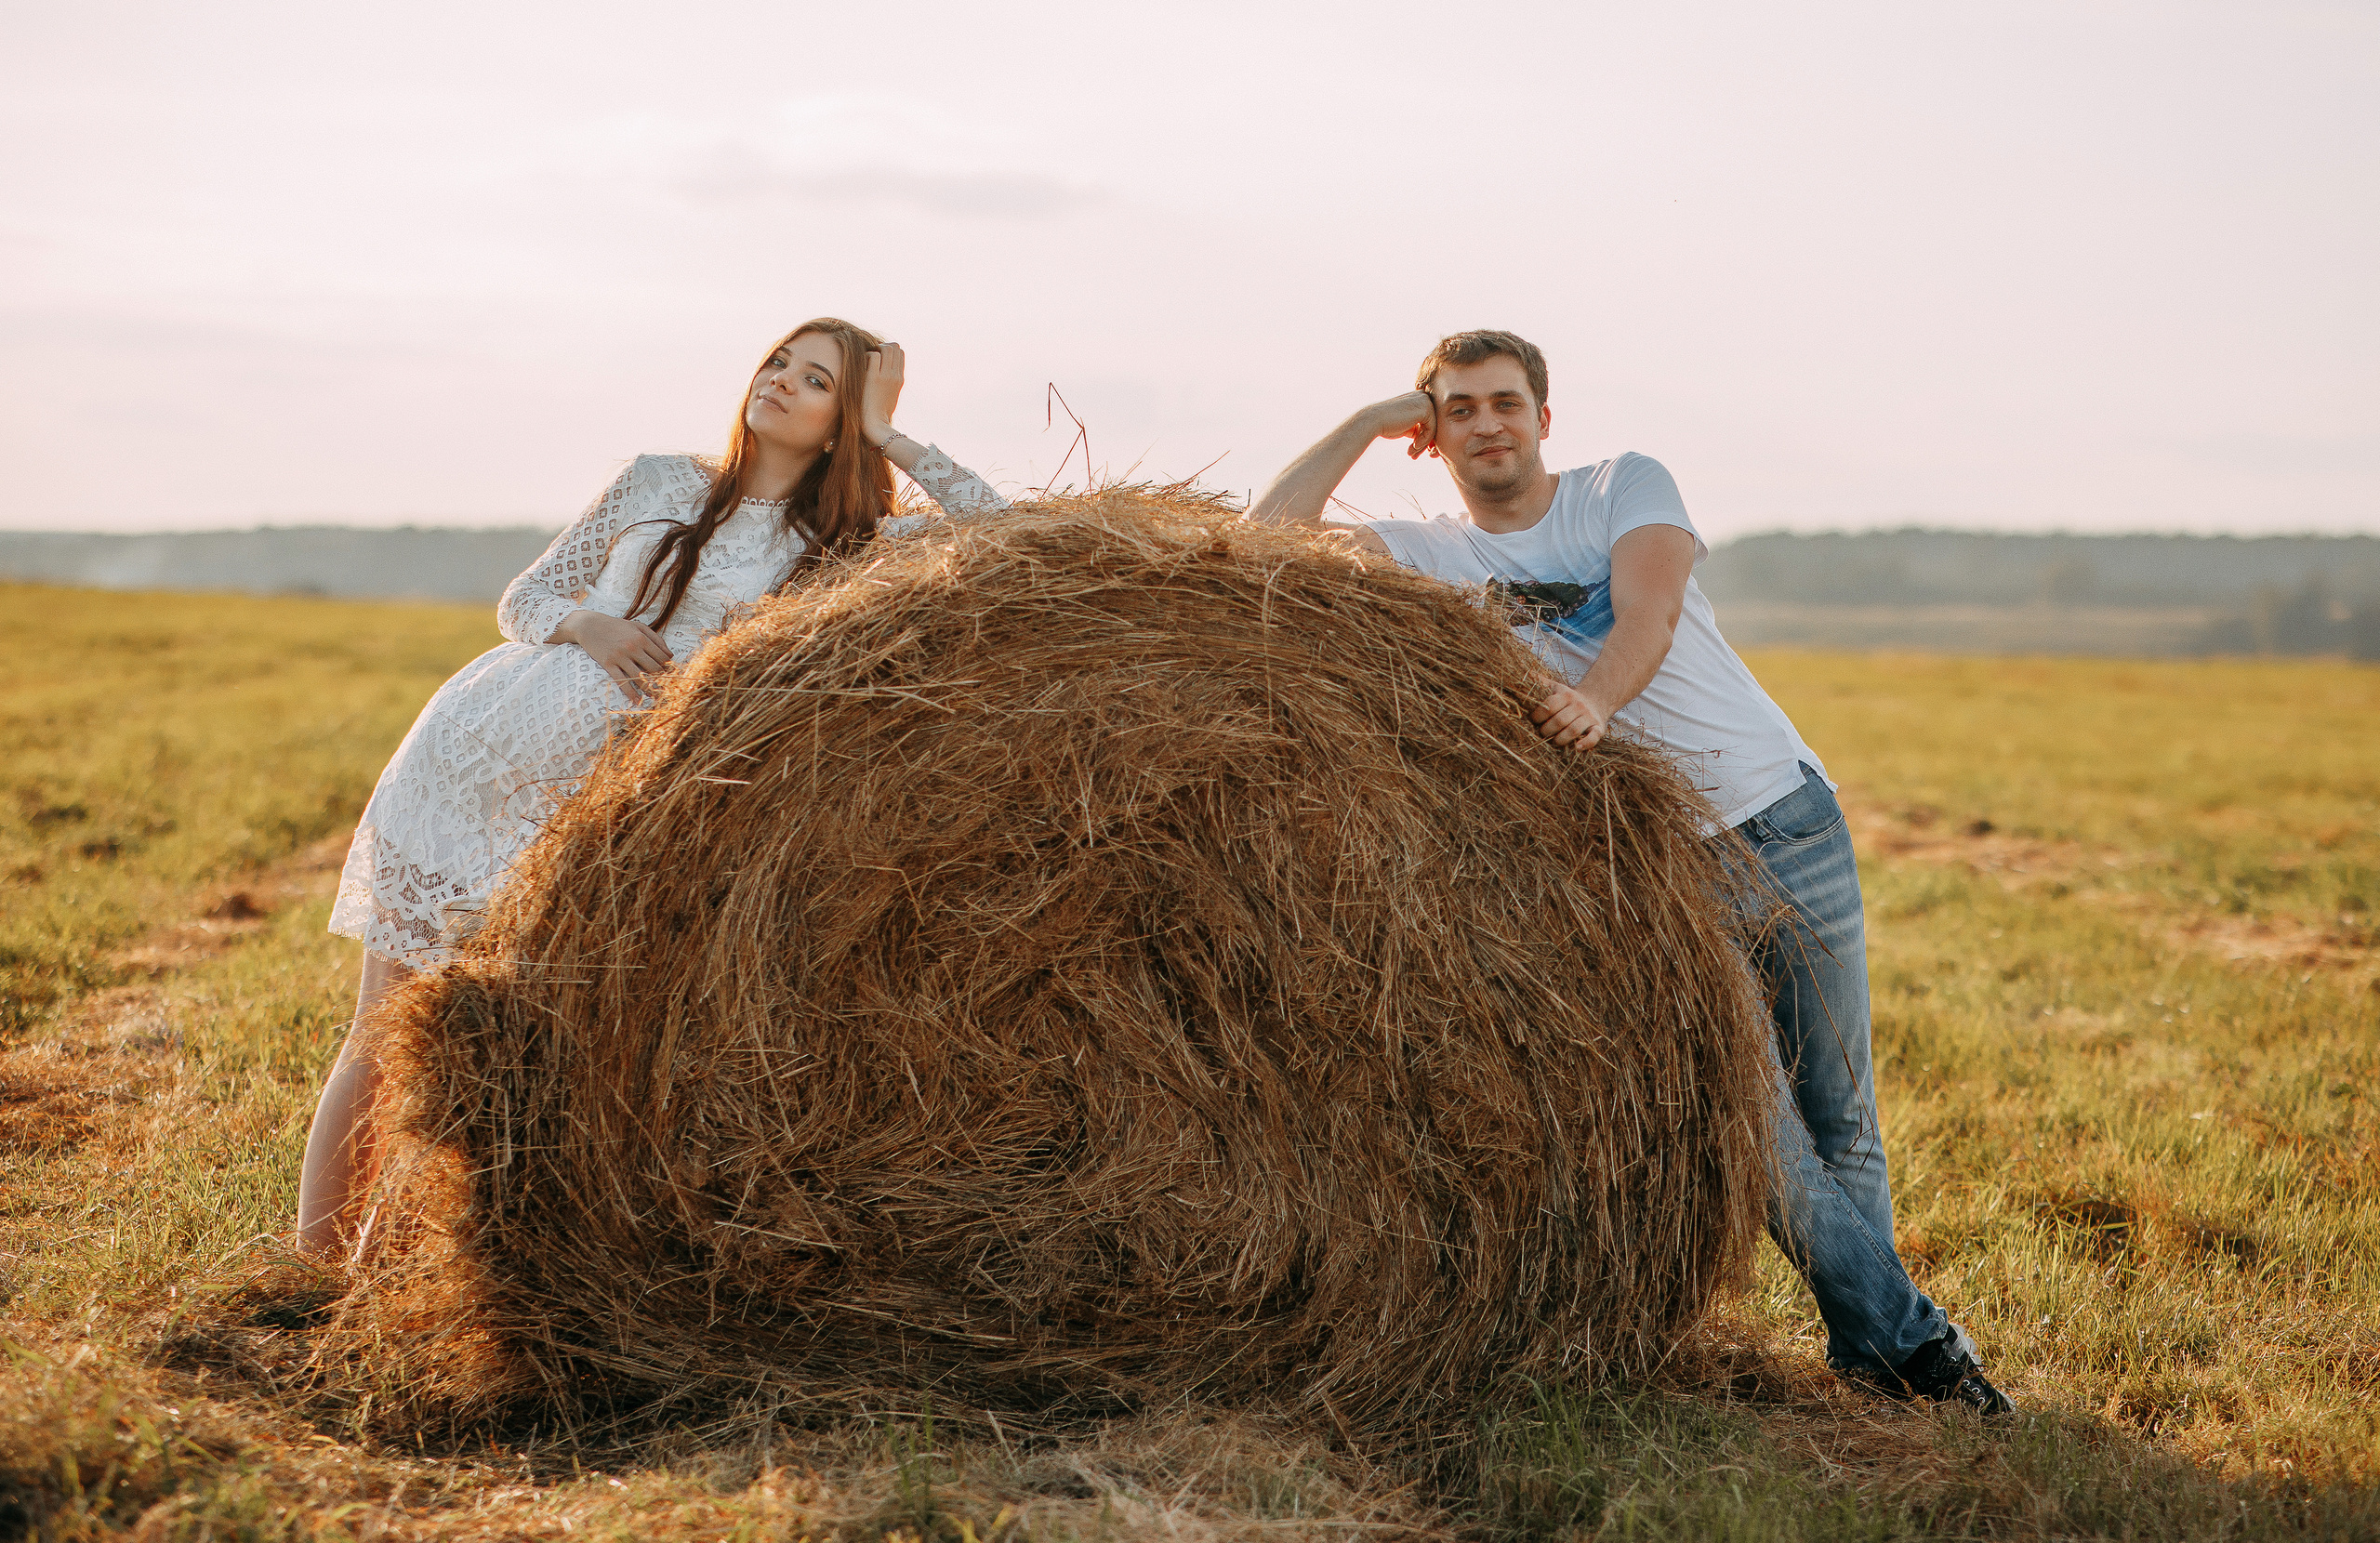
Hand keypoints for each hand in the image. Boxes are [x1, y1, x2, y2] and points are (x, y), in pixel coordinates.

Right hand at [557, 609, 672, 703]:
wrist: (589, 625)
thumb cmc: (616, 626)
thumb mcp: (638, 626)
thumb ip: (656, 639)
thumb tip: (670, 655)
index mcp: (641, 638)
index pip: (661, 657)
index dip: (669, 668)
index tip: (673, 676)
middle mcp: (632, 648)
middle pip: (653, 669)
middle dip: (662, 681)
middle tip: (667, 690)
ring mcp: (620, 657)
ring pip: (639, 677)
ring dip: (649, 689)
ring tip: (656, 698)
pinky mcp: (608, 664)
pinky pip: (621, 681)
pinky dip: (630, 693)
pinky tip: (637, 701)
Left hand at [860, 340, 904, 446]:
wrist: (876, 425)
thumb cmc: (879, 415)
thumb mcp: (890, 397)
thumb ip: (889, 385)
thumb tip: (883, 378)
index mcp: (900, 379)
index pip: (900, 353)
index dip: (889, 351)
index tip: (878, 358)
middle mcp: (895, 375)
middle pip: (895, 347)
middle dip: (882, 347)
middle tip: (871, 357)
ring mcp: (886, 376)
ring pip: (886, 348)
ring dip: (875, 349)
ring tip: (866, 361)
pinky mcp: (874, 378)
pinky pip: (873, 355)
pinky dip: (866, 356)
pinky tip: (861, 366)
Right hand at [1368, 390, 1436, 459]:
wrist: (1374, 420)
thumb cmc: (1387, 425)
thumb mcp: (1406, 426)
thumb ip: (1418, 428)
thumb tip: (1431, 441)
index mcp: (1419, 399)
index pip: (1428, 421)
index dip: (1423, 437)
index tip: (1415, 450)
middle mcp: (1424, 397)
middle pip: (1432, 424)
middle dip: (1425, 442)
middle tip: (1414, 455)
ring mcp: (1426, 401)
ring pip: (1433, 428)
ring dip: (1423, 444)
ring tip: (1412, 453)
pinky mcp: (1426, 409)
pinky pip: (1432, 430)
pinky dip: (1424, 441)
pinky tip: (1413, 445)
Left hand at [1530, 681, 1610, 751]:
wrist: (1596, 701)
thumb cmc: (1569, 699)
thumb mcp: (1557, 688)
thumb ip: (1542, 682)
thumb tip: (1527, 674)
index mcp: (1566, 695)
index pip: (1550, 705)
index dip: (1538, 715)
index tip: (1533, 721)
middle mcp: (1579, 705)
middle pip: (1559, 720)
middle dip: (1547, 730)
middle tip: (1542, 733)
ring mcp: (1589, 717)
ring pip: (1573, 730)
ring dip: (1560, 739)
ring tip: (1554, 741)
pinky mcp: (1599, 728)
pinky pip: (1593, 737)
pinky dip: (1585, 743)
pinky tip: (1576, 747)